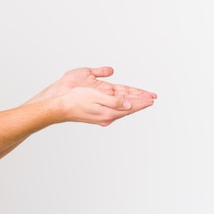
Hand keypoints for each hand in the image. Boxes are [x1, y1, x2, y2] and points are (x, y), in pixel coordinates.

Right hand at [31, 67, 156, 125]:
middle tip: (151, 100)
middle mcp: (107, 116)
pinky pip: (115, 111)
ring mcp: (102, 117)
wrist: (61, 108)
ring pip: (122, 110)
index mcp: (109, 111)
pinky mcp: (97, 116)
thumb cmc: (76, 100)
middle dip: (140, 103)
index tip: (152, 99)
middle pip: (128, 109)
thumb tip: (129, 104)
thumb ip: (114, 100)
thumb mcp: (96, 96)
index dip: (141, 101)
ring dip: (132, 105)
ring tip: (141, 102)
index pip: (130, 106)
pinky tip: (124, 107)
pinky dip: (123, 107)